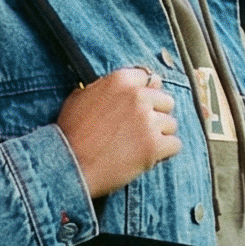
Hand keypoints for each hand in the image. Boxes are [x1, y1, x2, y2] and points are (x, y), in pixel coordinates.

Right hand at [57, 67, 180, 199]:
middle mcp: (137, 96)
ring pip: (171, 124)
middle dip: (155, 116)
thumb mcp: (81, 97)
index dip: (144, 97)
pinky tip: (146, 157)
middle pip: (166, 101)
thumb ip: (108, 85)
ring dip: (159, 136)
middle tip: (136, 132)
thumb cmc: (71, 133)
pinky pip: (175, 145)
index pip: (149, 80)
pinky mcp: (154, 145)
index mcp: (120, 80)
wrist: (69, 166)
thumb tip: (142, 80)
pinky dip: (164, 154)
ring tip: (136, 147)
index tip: (135, 111)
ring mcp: (147, 120)